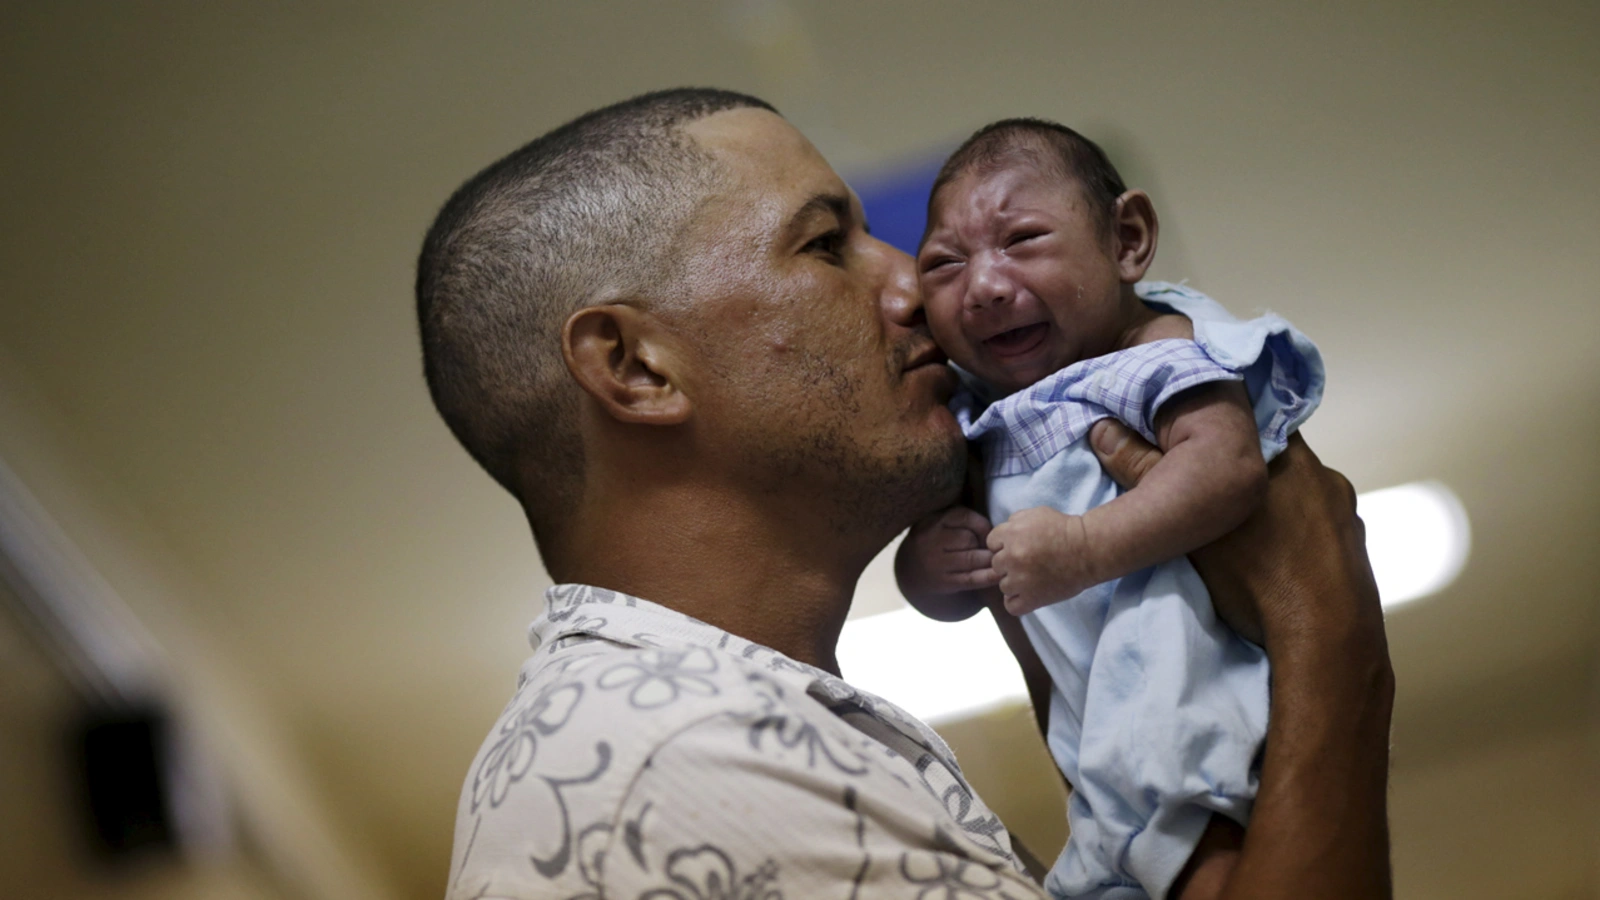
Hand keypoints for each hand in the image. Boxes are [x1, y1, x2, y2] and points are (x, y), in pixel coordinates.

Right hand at [895, 506, 1001, 619]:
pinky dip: (988, 577)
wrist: (911, 571)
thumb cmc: (936, 542)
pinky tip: (998, 575)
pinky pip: (971, 578)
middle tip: (990, 548)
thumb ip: (964, 521)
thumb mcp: (940, 524)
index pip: (965, 517)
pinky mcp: (943, 582)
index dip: (982, 524)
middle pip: (969, 538)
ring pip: (972, 558)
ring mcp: (935, 563)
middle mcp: (930, 541)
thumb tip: (994, 534)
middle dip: (983, 543)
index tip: (988, 532)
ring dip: (988, 559)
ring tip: (995, 559)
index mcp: (931, 521)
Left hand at [987, 506, 1096, 614]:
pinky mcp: (1033, 599)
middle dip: (1009, 562)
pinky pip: (1011, 606)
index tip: (1020, 546)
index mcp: (1011, 535)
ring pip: (1003, 585)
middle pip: (996, 564)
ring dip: (1015, 582)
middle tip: (1029, 562)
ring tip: (1033, 577)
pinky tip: (1027, 594)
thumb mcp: (1036, 514)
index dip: (1005, 544)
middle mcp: (1012, 557)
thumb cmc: (1065, 529)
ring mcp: (1021, 580)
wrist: (1088, 550)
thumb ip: (1013, 521)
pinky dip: (1017, 601)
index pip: (992, 543)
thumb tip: (1003, 534)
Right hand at [1088, 420, 1381, 652]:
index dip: (1221, 434)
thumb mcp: (1187, 527)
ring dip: (1276, 507)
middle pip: (1274, 459)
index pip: (1250, 422)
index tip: (1197, 449)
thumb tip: (1103, 431)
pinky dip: (1301, 537)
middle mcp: (1323, 473)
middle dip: (1245, 474)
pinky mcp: (1357, 546)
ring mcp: (1346, 512)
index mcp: (1285, 455)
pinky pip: (1321, 528)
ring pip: (1300, 495)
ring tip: (1248, 538)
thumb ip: (1145, 473)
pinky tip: (1281, 560)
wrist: (1325, 639)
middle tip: (1213, 497)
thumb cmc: (1257, 576)